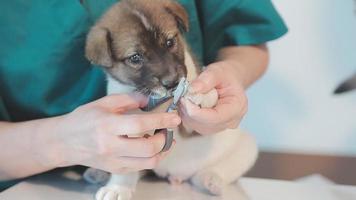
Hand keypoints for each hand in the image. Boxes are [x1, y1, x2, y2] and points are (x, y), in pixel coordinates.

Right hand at [53, 94, 180, 172]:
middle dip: (164, 139)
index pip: (140, 124)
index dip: (161, 120)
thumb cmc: (84, 119)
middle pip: (148, 148)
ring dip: (162, 151)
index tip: (175, 118)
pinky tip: (151, 147)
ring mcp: (113, 161)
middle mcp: (110, 146)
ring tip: (163, 139)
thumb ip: (128, 99)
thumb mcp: (103, 103)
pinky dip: (152, 157)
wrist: (64, 142)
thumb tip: (150, 100)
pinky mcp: (115, 169)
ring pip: (148, 162)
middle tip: (167, 129)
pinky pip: (141, 167)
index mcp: (106, 126)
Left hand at [178, 61, 247, 134]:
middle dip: (190, 112)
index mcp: (237, 107)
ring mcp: (220, 127)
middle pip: (205, 125)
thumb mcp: (218, 71)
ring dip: (187, 114)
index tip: (184, 100)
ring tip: (186, 98)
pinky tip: (188, 104)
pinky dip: (187, 116)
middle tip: (182, 97)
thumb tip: (192, 89)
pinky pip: (195, 125)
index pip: (215, 118)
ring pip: (197, 126)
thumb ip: (206, 79)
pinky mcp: (211, 127)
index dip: (197, 112)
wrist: (228, 81)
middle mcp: (231, 121)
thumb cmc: (225, 76)